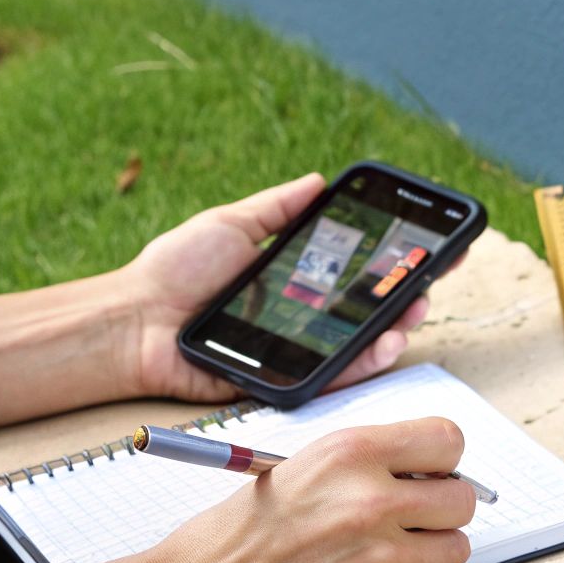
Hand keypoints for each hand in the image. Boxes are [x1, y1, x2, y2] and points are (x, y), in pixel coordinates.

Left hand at [114, 174, 432, 402]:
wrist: (136, 321)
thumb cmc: (174, 271)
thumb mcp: (231, 225)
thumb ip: (278, 208)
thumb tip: (319, 181)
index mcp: (292, 279)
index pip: (352, 271)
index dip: (389, 261)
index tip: (421, 246)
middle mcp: (301, 316)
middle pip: (367, 308)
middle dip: (405, 293)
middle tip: (427, 277)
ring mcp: (297, 350)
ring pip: (361, 344)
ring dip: (396, 327)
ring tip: (413, 309)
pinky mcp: (286, 381)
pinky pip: (335, 375)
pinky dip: (366, 361)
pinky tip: (387, 342)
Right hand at [152, 418, 476, 562]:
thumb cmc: (235, 537)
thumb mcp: (299, 471)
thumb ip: (363, 467)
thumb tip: (424, 473)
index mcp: (351, 453)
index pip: (447, 440)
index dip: (441, 460)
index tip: (428, 474)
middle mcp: (373, 500)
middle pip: (462, 497)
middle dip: (441, 509)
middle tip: (409, 520)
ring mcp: (382, 557)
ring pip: (454, 546)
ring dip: (428, 550)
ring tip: (379, 554)